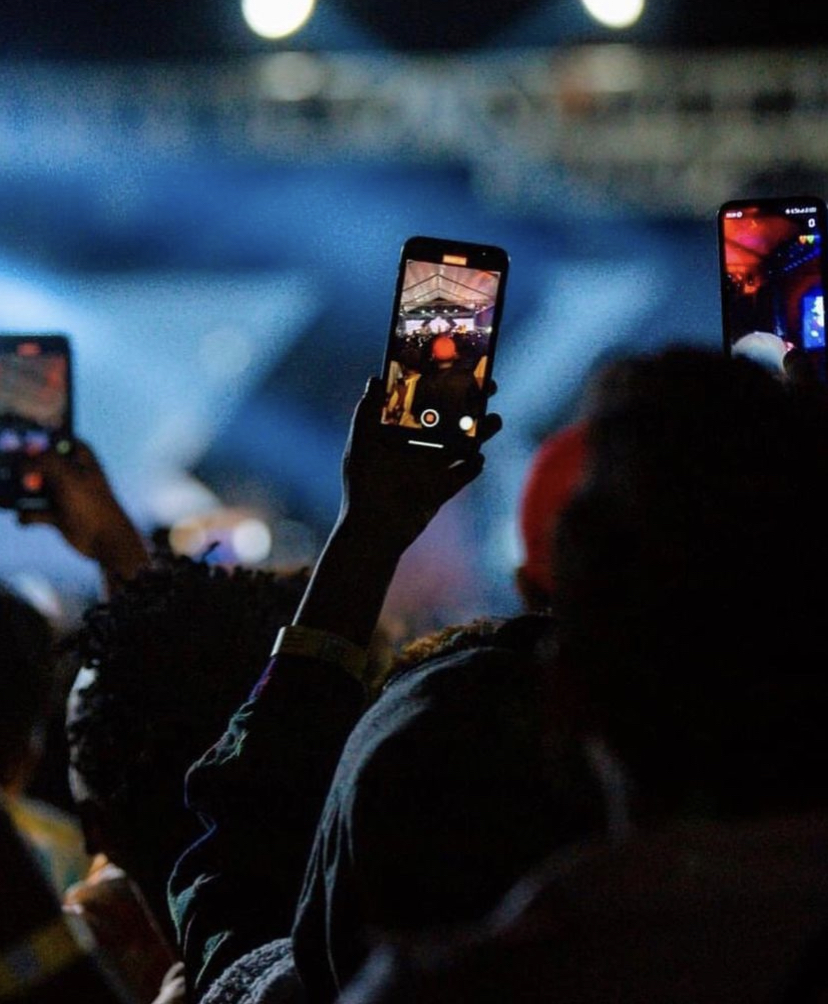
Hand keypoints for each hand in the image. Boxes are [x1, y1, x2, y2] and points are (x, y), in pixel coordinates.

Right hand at [17, 440, 148, 584]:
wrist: (106, 539)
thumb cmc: (91, 503)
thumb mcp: (67, 476)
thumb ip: (42, 461)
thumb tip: (20, 459)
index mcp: (78, 455)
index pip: (53, 438)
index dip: (36, 440)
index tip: (18, 444)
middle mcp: (68, 471)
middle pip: (36, 463)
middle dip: (21, 468)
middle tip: (5, 471)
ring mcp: (61, 492)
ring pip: (30, 488)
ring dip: (16, 492)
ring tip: (3, 496)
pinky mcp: (54, 514)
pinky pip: (31, 512)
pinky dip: (25, 516)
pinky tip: (26, 518)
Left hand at [340, 377, 501, 549]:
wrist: (373, 531)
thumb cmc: (362, 487)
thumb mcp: (361, 446)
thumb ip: (366, 414)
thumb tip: (375, 379)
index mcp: (401, 432)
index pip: (425, 401)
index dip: (442, 384)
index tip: (457, 367)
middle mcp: (419, 447)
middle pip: (451, 419)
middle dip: (471, 403)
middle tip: (489, 388)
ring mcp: (433, 468)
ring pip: (463, 443)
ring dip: (480, 432)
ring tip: (494, 420)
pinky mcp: (443, 490)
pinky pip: (464, 474)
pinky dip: (473, 466)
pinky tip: (477, 458)